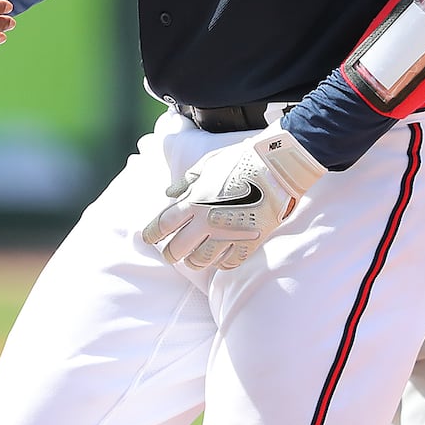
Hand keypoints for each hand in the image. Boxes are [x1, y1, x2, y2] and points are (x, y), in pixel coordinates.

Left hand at [142, 129, 325, 269]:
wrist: (276, 167)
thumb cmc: (240, 160)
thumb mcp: (206, 164)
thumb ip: (186, 182)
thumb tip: (169, 193)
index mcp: (194, 201)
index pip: (164, 225)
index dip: (152, 234)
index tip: (148, 239)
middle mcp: (207, 221)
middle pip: (178, 249)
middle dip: (171, 254)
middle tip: (170, 255)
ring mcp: (228, 234)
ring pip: (201, 261)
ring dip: (194, 261)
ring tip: (193, 260)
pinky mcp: (249, 242)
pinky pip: (229, 263)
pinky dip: (222, 263)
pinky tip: (220, 259)